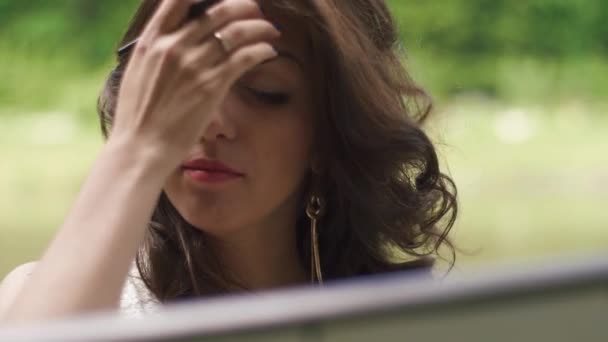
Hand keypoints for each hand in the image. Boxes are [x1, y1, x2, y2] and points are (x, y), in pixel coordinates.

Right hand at [110, 0, 279, 170]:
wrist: (141, 147)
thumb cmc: (138, 116)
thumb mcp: (138, 72)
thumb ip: (156, 51)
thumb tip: (172, 37)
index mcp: (151, 41)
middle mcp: (173, 47)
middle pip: (217, 11)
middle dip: (243, 6)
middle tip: (255, 9)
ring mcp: (194, 65)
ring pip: (236, 32)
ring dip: (259, 26)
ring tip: (270, 29)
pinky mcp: (212, 85)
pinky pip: (245, 57)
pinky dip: (261, 50)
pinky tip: (269, 51)